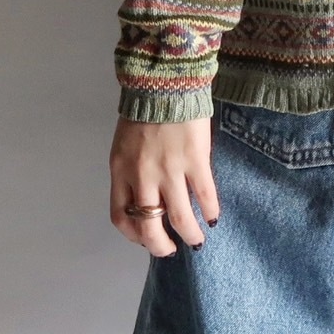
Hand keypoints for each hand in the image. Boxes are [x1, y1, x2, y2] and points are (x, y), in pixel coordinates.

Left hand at [108, 114, 221, 256]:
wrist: (166, 84)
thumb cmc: (144, 112)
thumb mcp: (125, 146)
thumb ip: (132, 172)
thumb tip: (147, 198)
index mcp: (121, 171)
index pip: (121, 216)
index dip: (133, 235)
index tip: (145, 238)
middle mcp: (142, 176)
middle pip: (149, 225)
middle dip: (160, 245)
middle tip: (171, 249)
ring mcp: (169, 170)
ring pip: (178, 217)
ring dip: (189, 234)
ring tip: (196, 240)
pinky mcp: (195, 160)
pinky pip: (203, 195)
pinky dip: (209, 210)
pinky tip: (213, 217)